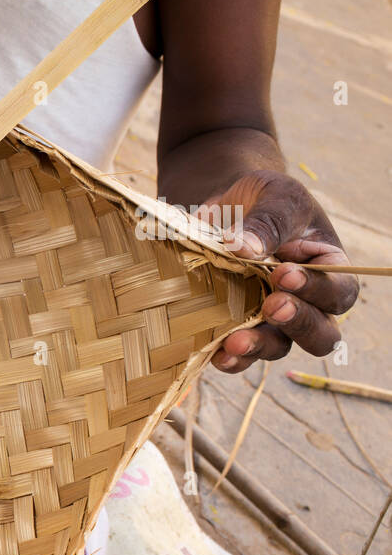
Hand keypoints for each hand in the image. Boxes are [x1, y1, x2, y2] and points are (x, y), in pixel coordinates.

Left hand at [202, 170, 358, 372]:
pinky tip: (216, 354)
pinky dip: (230, 358)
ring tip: (236, 341)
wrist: (223, 206)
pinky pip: (240, 354)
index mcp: (328, 269)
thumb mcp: (275, 196)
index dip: (317, 290)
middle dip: (298, 324)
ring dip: (259, 347)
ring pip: (278, 347)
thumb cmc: (263, 198)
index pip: (338, 292)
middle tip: (273, 306)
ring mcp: (271, 319)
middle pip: (320, 334)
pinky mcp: (237, 327)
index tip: (284, 273)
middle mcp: (306, 301)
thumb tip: (244, 248)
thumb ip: (268, 221)